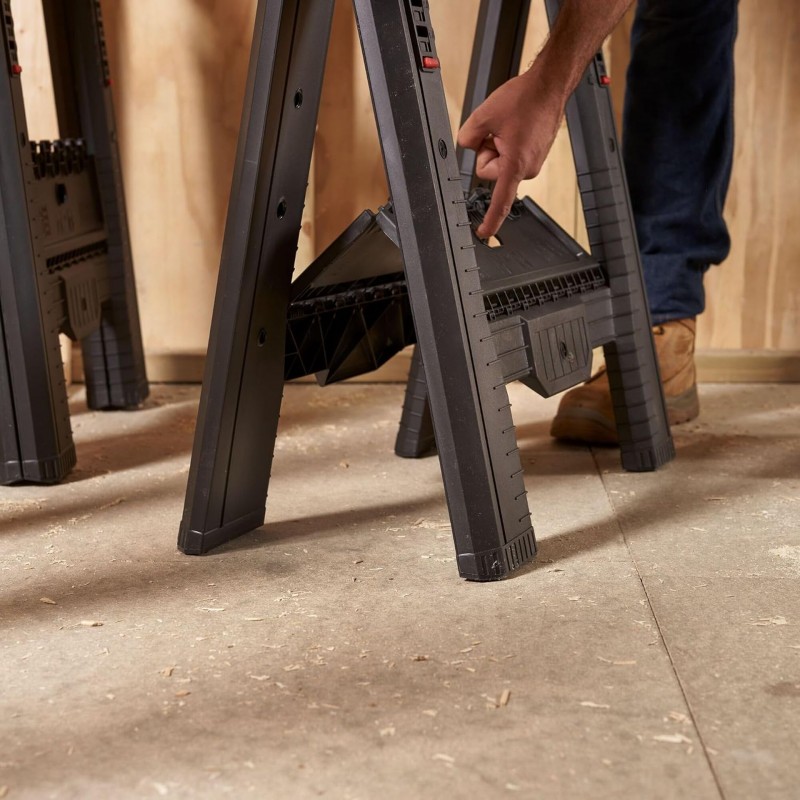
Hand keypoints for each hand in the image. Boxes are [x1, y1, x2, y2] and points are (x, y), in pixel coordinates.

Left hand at [457, 69, 565, 238]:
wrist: (550, 85)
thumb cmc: (525, 98)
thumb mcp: (483, 115)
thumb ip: (466, 137)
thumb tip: (467, 145)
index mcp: (515, 165)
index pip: (499, 201)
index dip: (490, 221)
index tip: (483, 234)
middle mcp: (527, 168)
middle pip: (490, 171)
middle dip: (487, 152)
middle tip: (498, 130)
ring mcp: (533, 162)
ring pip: (500, 162)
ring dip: (497, 144)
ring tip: (509, 125)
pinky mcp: (535, 155)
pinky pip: (510, 154)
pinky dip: (507, 141)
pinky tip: (516, 126)